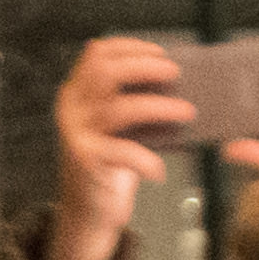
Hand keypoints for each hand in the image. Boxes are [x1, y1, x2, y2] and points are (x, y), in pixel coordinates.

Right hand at [44, 37, 192, 259]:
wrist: (88, 212)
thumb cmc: (112, 164)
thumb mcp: (120, 126)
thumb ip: (133, 99)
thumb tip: (175, 78)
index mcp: (78, 93)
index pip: (97, 55)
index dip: (129, 47)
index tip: (160, 52)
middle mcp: (72, 108)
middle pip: (105, 72)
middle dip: (144, 67)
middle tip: (175, 73)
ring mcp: (76, 134)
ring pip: (120, 109)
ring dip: (159, 107)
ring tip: (187, 112)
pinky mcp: (85, 161)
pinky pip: (124, 152)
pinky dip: (147, 160)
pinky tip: (159, 170)